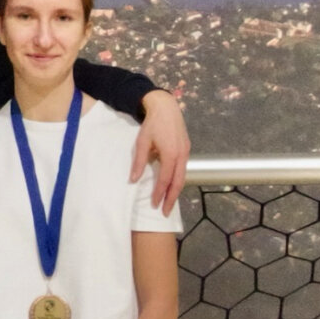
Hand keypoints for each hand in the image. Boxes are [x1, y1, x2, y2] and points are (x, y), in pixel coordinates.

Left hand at [132, 90, 189, 215]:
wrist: (165, 107)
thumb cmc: (152, 124)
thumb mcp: (142, 142)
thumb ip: (139, 162)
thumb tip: (133, 180)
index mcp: (171, 154)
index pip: (165, 179)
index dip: (159, 193)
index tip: (154, 204)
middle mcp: (182, 155)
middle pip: (178, 182)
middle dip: (172, 198)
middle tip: (165, 212)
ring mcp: (186, 152)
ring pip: (182, 176)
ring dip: (176, 191)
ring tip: (169, 203)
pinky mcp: (186, 149)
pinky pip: (183, 169)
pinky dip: (178, 180)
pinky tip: (172, 186)